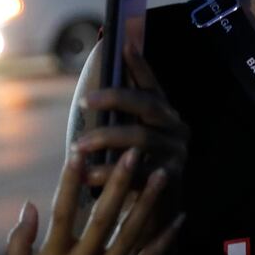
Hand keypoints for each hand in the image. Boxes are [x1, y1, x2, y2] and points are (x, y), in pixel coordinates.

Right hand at [3, 147, 181, 254]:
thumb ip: (19, 243)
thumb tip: (29, 205)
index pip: (61, 211)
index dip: (70, 180)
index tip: (77, 151)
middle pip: (103, 216)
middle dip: (119, 181)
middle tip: (134, 152)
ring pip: (130, 235)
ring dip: (148, 203)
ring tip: (162, 175)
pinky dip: (164, 241)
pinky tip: (179, 220)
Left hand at [76, 48, 187, 188]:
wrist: (157, 210)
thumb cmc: (135, 167)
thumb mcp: (129, 136)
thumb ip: (120, 114)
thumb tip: (97, 80)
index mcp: (166, 113)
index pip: (151, 84)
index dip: (139, 64)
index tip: (123, 44)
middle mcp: (176, 128)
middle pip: (147, 105)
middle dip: (114, 99)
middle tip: (83, 101)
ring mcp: (177, 152)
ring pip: (140, 138)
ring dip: (106, 139)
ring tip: (77, 146)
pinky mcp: (171, 178)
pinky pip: (138, 172)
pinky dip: (110, 173)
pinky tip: (88, 175)